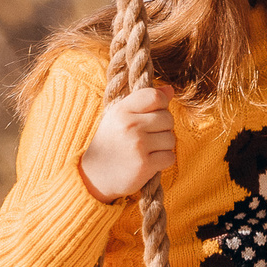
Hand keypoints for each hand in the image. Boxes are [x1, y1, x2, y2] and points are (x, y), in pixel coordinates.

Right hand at [79, 82, 175, 198]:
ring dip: (164, 146)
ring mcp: (138, 145)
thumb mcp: (120, 117)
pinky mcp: (145, 165)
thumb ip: (144, 101)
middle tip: (148, 136)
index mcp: (121, 110)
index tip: (153, 114)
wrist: (95, 177)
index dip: (161, 104)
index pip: (155, 96)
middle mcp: (130, 126)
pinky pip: (170, 157)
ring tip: (147, 149)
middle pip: (168, 118)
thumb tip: (170, 89)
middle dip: (163, 128)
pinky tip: (149, 161)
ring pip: (171, 139)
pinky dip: (163, 161)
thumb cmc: (111, 142)